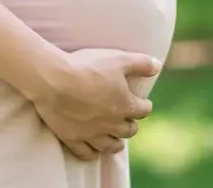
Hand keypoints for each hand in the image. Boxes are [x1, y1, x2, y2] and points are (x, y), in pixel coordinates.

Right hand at [29, 49, 159, 160]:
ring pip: (110, 145)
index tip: (144, 103)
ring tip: (118, 142)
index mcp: (125, 104)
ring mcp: (92, 133)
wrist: (55, 80)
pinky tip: (94, 151)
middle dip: (131, 125)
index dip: (145, 106)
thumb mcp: (118, 58)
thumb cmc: (88, 67)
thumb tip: (158, 65)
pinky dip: (93, 153)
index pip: (142, 110)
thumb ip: (141, 63)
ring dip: (116, 143)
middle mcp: (111, 123)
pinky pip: (87, 153)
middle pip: (128, 130)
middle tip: (130, 120)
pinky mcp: (73, 138)